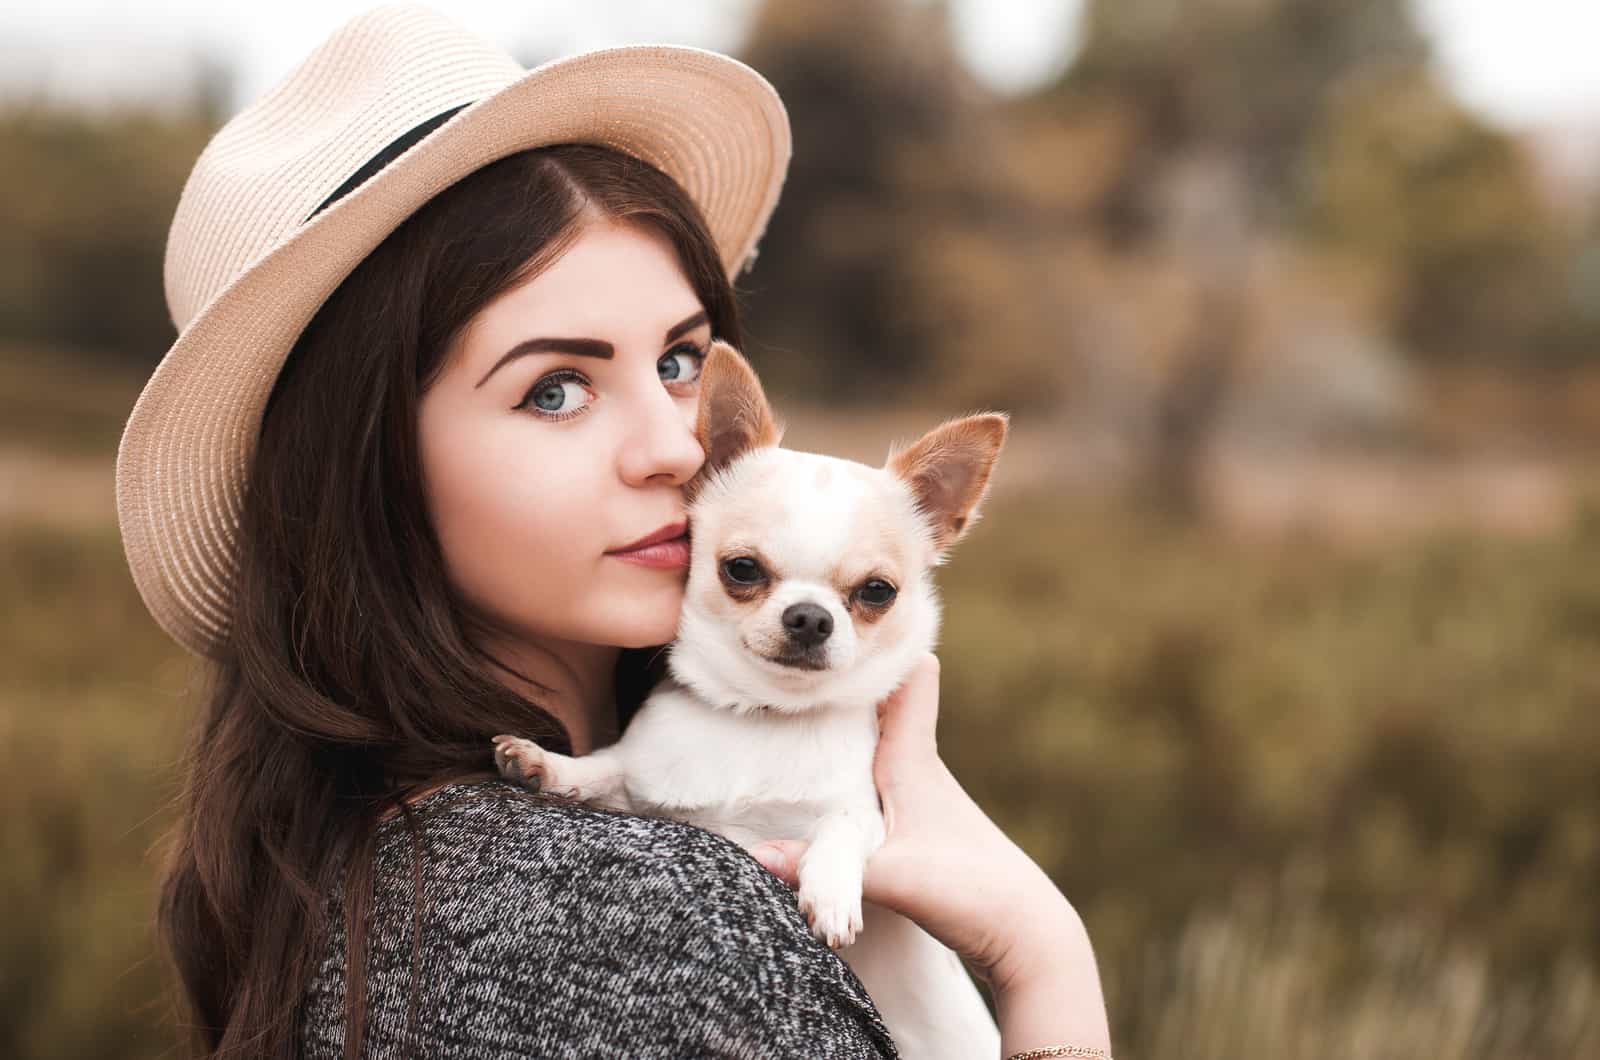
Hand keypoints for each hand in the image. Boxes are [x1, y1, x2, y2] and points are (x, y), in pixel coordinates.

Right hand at [749, 652, 1075, 989]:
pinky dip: (851, 767)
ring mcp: (921, 794)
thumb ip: (821, 869)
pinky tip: (820, 781)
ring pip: (881, 737)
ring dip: (847, 725)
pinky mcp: (920, 824)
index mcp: (913, 757)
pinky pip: (878, 775)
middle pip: (885, 700)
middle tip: (797, 665)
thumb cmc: (970, 892)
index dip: (884, 647)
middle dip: (847, 682)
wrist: (1026, 934)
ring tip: (792, 712)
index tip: (842, 632)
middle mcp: (918, 765)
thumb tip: (753, 855)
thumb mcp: (893, 878)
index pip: (914, 675)